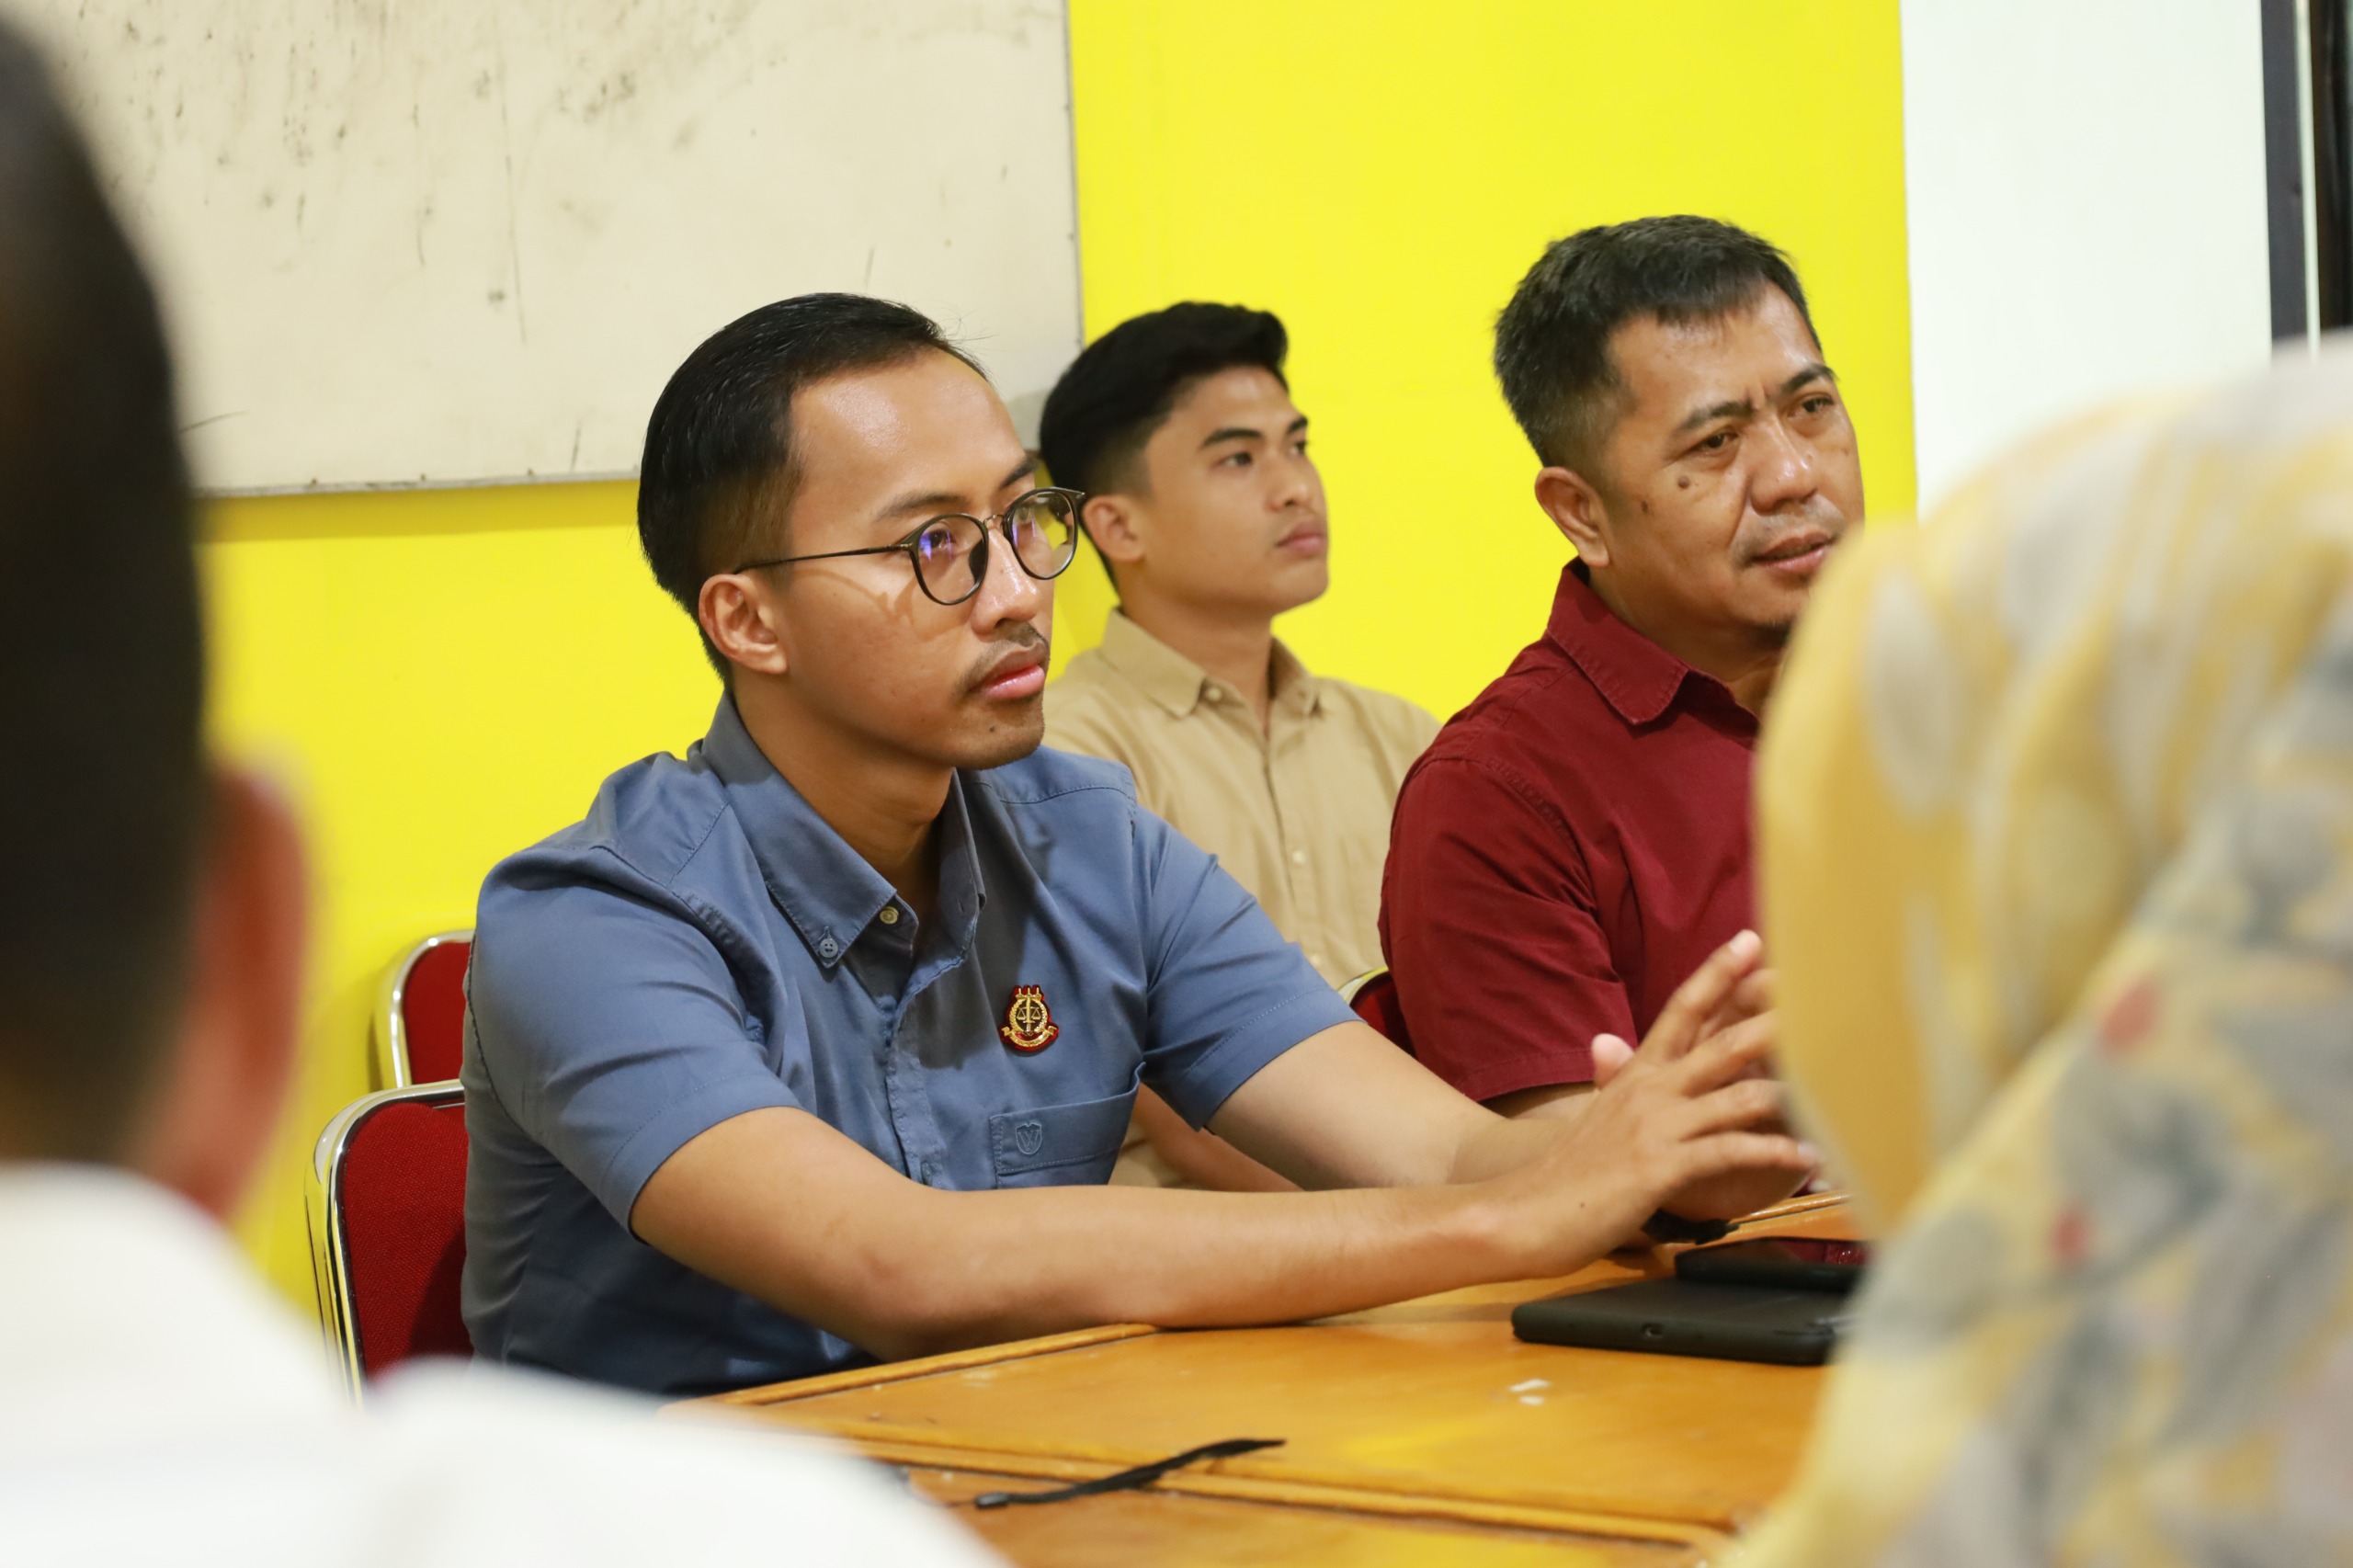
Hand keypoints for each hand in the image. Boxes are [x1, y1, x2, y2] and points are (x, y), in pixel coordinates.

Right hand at [1484, 931, 1817, 1267]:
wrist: (1525, 1212)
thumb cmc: (1565, 1172)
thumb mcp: (1596, 1115)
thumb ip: (1614, 1078)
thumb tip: (1609, 1044)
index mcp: (1634, 1073)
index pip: (1681, 1009)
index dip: (1716, 973)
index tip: (1749, 940)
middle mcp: (1649, 1090)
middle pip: (1722, 1040)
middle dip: (1772, 1016)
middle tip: (1817, 993)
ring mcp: (1657, 1126)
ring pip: (1736, 1093)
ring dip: (1790, 1091)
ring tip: (1837, 1089)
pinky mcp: (1663, 1167)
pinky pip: (1730, 1152)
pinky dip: (1774, 1153)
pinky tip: (1806, 1158)